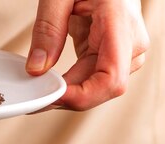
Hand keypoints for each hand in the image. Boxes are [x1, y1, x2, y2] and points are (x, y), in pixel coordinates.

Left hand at [26, 0, 149, 110]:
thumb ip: (48, 29)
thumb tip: (36, 70)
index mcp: (121, 24)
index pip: (112, 80)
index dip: (82, 97)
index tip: (51, 97)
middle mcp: (131, 43)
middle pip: (100, 89)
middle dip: (66, 98)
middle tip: (33, 98)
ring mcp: (126, 51)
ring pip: (96, 88)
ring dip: (68, 93)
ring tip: (39, 88)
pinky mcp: (114, 54)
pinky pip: (93, 79)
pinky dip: (71, 84)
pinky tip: (50, 82)